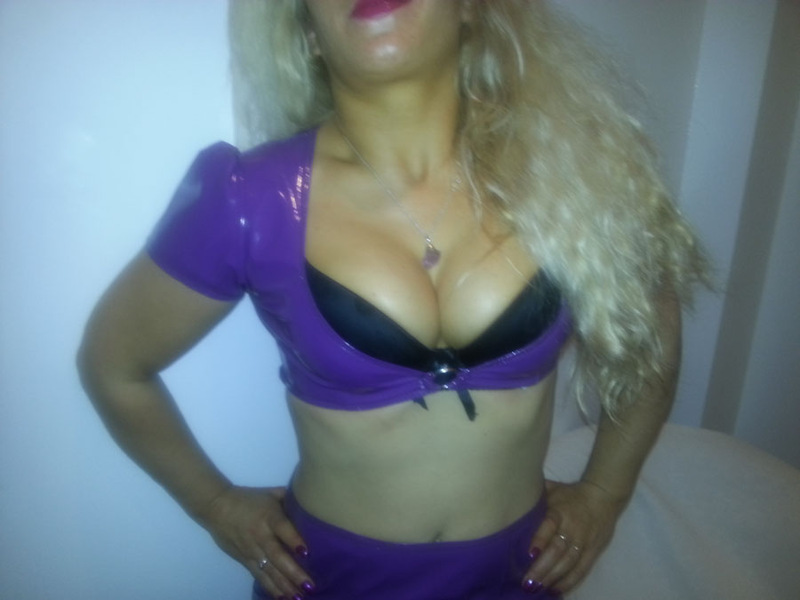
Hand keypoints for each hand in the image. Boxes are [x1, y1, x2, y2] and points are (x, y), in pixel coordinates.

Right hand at [199, 486, 314, 598]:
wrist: (216, 507)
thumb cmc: (248, 499)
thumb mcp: (270, 493)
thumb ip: (289, 499)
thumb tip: (310, 501)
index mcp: (269, 516)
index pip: (283, 528)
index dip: (294, 540)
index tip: (306, 553)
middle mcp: (261, 535)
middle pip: (278, 555)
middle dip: (294, 572)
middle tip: (310, 585)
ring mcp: (252, 550)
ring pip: (269, 570)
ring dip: (284, 585)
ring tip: (299, 598)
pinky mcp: (244, 560)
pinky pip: (259, 576)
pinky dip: (271, 587)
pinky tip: (282, 597)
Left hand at [521, 480, 626, 594]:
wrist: (603, 497)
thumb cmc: (569, 495)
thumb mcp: (552, 489)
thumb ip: (534, 495)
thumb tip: (510, 495)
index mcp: (560, 511)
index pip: (550, 525)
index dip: (540, 539)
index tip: (529, 553)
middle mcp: (572, 527)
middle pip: (558, 549)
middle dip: (543, 567)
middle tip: (528, 582)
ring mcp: (584, 541)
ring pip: (569, 562)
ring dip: (553, 577)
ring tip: (538, 588)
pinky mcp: (593, 552)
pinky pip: (581, 569)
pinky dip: (569, 581)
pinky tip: (556, 590)